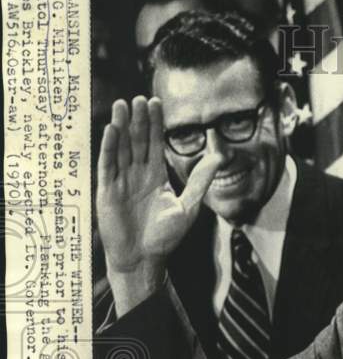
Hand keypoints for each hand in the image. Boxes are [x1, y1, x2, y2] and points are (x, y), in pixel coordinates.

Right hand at [97, 96, 222, 311]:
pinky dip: (109, 147)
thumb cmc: (165, 237)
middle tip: (140, 98)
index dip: (155, 124)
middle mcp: (137, 175)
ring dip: (122, 127)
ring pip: (121, 148)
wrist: (144, 260)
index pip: (155, 144)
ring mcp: (121, 181)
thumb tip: (220, 157)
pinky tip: (111, 129)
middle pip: (137, 141)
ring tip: (124, 105)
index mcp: (156, 176)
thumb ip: (201, 180)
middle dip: (139, 120)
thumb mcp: (189, 206)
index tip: (156, 102)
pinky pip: (107, 165)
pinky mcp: (107, 191)